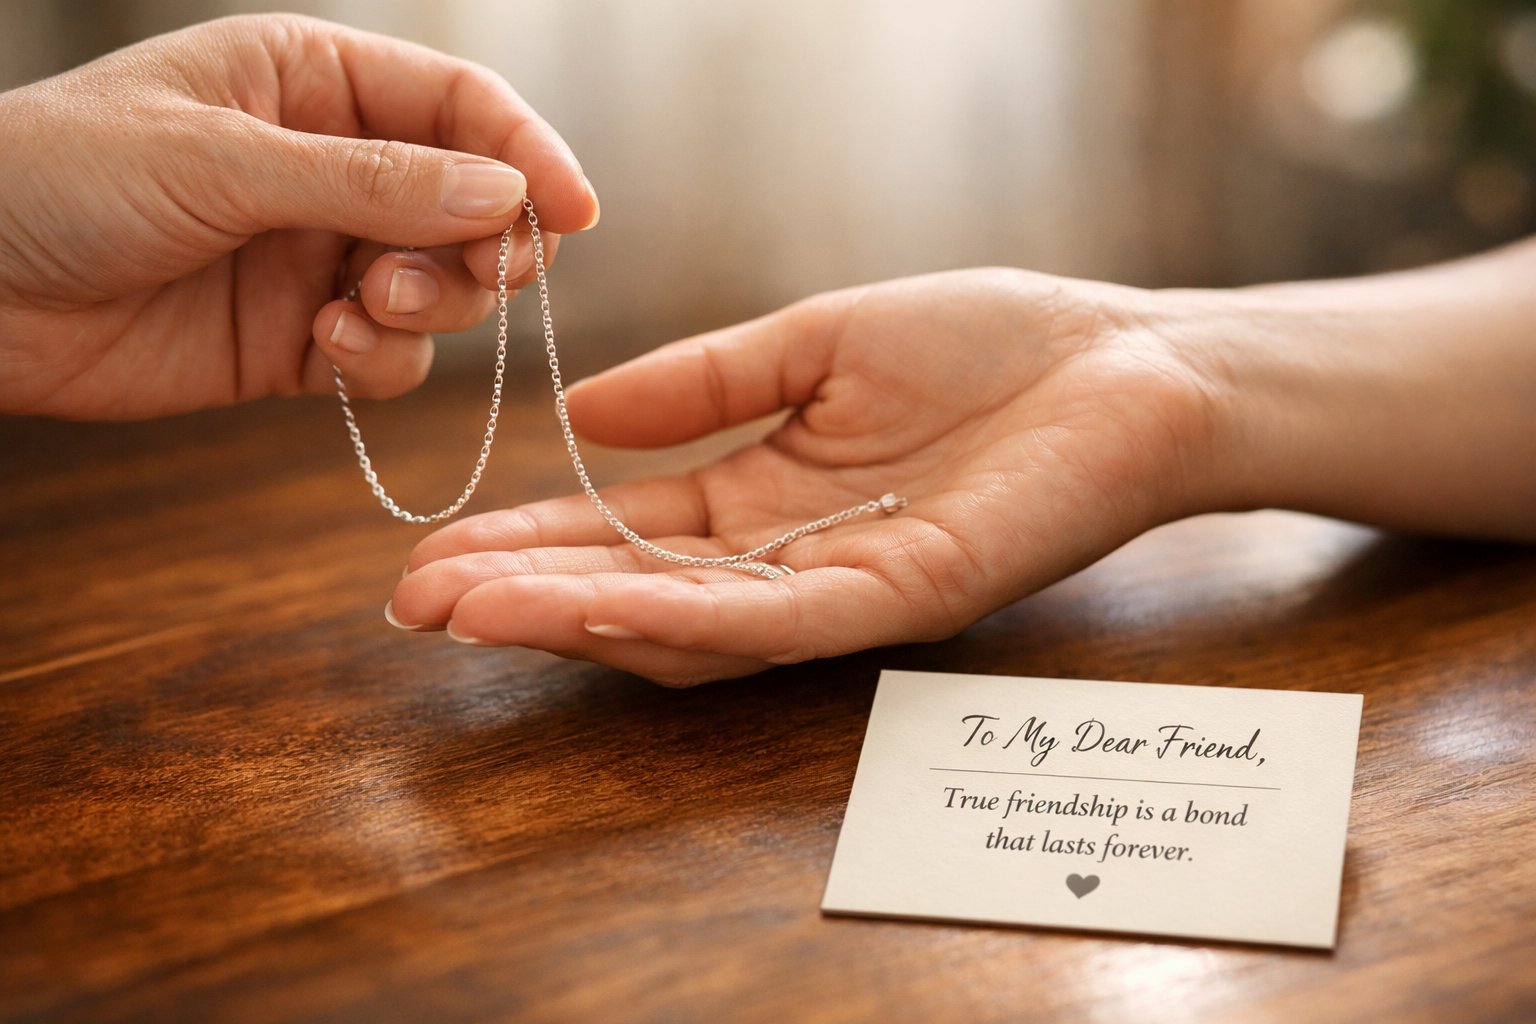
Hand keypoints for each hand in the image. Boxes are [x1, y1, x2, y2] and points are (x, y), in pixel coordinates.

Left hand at [0, 14, 597, 419]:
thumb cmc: (60, 178)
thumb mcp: (221, 159)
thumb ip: (371, 181)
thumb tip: (505, 196)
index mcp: (316, 83)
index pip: (463, 108)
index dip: (531, 155)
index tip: (577, 212)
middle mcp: (334, 168)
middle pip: (474, 206)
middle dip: (483, 247)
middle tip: (466, 276)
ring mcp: (321, 256)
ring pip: (443, 288)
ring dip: (430, 307)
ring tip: (364, 310)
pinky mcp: (301, 340)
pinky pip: (390, 355)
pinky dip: (382, 361)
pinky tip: (328, 348)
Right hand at [389, 268, 1219, 683]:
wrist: (1124, 358)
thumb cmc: (988, 343)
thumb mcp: (817, 342)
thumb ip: (705, 383)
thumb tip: (580, 410)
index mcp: (763, 495)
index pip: (623, 532)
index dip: (529, 541)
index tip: (436, 549)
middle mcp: (788, 557)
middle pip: (636, 594)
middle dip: (527, 598)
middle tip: (417, 603)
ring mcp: (842, 588)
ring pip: (689, 625)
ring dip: (579, 618)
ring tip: (473, 610)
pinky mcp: (902, 597)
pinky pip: (778, 619)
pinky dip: (684, 617)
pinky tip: (598, 606)